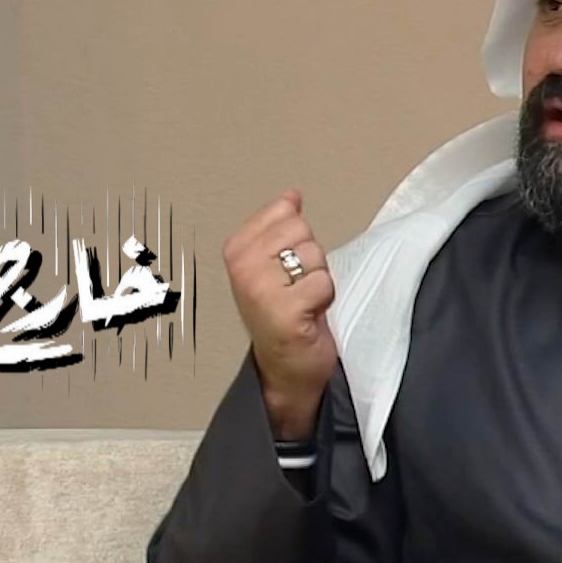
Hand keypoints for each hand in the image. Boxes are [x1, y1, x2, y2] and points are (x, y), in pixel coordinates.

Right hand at [221, 189, 336, 439]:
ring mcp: (261, 290)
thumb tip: (291, 195)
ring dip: (319, 280)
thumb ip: (281, 226)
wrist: (286, 367)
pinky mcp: (285, 311)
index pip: (286, 212)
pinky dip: (325, 299)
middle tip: (298, 286)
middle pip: (302, 230)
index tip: (285, 268)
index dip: (297, 239)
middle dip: (310, 258)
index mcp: (236, 249)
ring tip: (304, 301)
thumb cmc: (283, 314)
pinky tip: (310, 314)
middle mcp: (243, 267)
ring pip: (315, 255)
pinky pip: (324, 283)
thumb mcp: (273, 263)